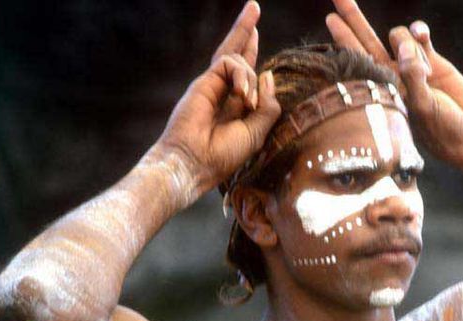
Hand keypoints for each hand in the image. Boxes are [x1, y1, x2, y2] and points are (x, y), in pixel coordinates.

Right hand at [157, 1, 280, 194]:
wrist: (194, 162)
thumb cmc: (223, 155)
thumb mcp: (257, 132)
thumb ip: (267, 106)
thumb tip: (268, 75)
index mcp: (235, 107)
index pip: (247, 74)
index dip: (253, 55)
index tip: (258, 36)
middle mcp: (222, 93)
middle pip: (235, 53)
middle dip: (245, 30)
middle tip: (254, 6)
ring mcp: (212, 85)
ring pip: (236, 57)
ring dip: (250, 77)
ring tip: (248, 101)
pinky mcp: (204, 81)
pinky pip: (229, 63)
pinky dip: (241, 76)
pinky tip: (242, 96)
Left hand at [326, 0, 462, 172]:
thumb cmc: (444, 130)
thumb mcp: (424, 108)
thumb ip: (413, 77)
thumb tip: (407, 47)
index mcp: (382, 90)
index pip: (358, 59)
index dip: (344, 38)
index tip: (330, 19)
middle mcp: (392, 75)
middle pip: (367, 40)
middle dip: (354, 18)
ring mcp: (411, 65)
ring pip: (399, 35)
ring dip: (409, 44)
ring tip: (425, 71)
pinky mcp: (432, 59)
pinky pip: (419, 35)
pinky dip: (420, 31)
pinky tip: (422, 34)